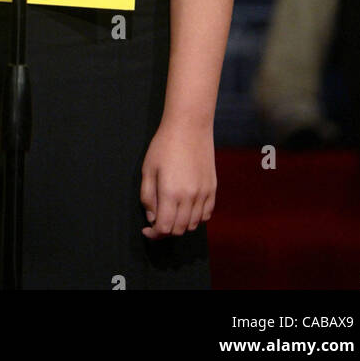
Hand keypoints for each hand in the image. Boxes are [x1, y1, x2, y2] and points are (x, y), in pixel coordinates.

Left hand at [140, 118, 215, 239]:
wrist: (189, 126)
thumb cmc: (164, 145)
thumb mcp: (148, 169)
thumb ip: (147, 196)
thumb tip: (152, 218)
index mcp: (170, 193)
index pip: (164, 228)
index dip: (154, 234)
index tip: (147, 230)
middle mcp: (189, 197)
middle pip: (179, 230)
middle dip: (166, 231)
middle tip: (157, 223)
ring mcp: (203, 194)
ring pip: (194, 225)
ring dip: (181, 226)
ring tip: (171, 214)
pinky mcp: (212, 188)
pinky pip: (206, 214)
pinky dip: (196, 218)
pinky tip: (187, 209)